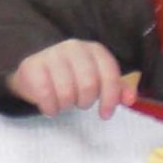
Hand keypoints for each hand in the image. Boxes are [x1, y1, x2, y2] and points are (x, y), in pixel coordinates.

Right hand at [6, 41, 139, 117]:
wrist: (35, 72)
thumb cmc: (71, 77)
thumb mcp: (96, 79)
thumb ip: (116, 89)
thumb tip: (130, 99)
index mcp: (94, 49)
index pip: (109, 73)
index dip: (110, 97)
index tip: (105, 114)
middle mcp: (73, 47)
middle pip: (88, 84)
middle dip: (85, 101)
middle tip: (79, 103)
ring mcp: (51, 55)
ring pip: (67, 92)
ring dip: (67, 106)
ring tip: (64, 103)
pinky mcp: (32, 67)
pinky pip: (46, 96)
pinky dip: (51, 108)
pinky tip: (51, 107)